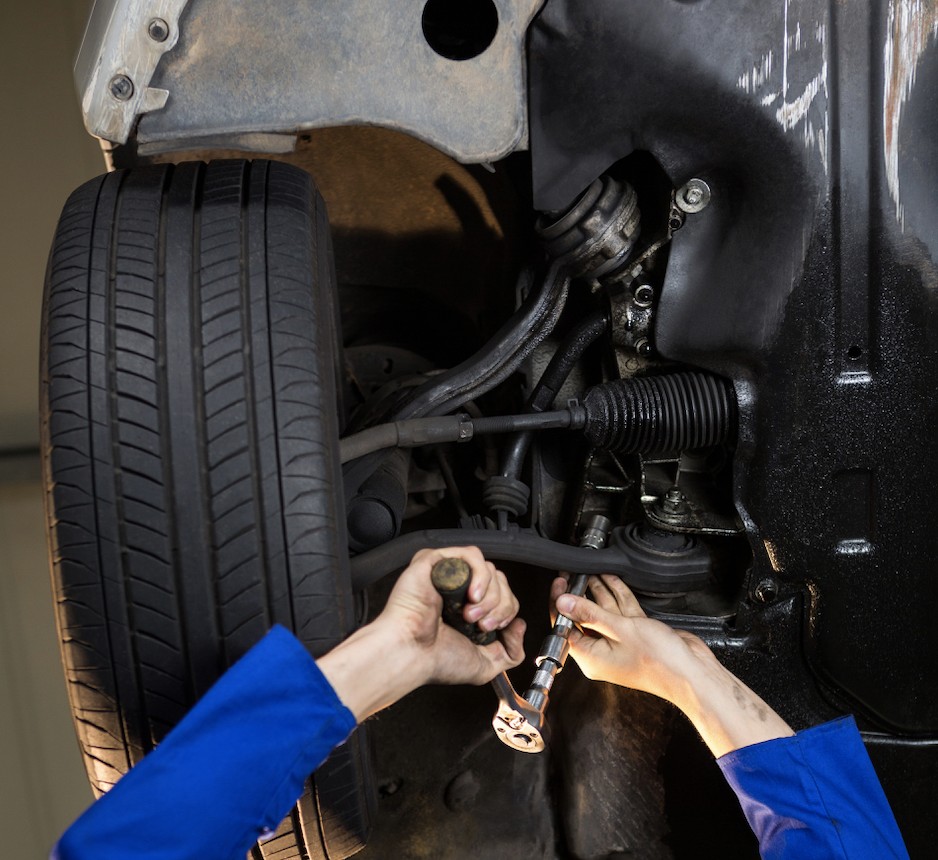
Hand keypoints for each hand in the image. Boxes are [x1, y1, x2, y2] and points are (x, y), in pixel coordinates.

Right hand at [319, 547, 524, 721]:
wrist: (411, 654)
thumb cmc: (436, 660)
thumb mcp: (486, 665)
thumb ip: (512, 652)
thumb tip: (520, 624)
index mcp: (470, 610)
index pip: (504, 596)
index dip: (507, 611)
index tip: (493, 630)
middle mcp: (460, 590)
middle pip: (501, 581)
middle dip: (499, 606)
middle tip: (481, 626)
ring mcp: (448, 574)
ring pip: (490, 569)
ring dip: (489, 596)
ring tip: (470, 616)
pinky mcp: (436, 560)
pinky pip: (471, 555)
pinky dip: (480, 575)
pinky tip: (471, 596)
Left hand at [553, 574, 792, 756]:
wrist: (692, 673)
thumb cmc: (659, 662)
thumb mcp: (619, 630)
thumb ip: (590, 613)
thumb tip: (564, 602)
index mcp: (591, 658)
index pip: (566, 627)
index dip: (561, 603)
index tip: (560, 582)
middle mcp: (603, 652)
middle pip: (584, 617)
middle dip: (579, 593)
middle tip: (572, 572)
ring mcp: (620, 643)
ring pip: (604, 612)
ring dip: (598, 591)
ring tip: (588, 570)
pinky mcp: (636, 635)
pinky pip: (621, 612)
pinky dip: (616, 596)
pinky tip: (610, 579)